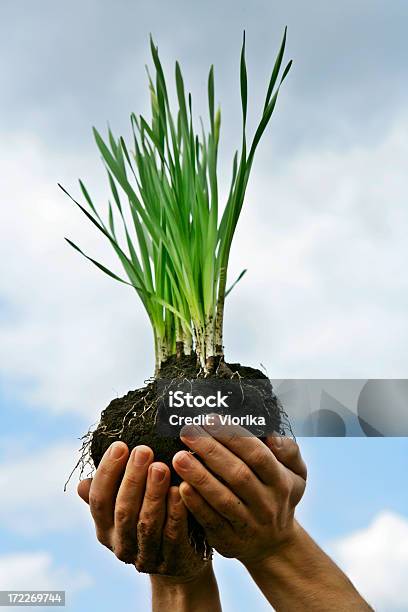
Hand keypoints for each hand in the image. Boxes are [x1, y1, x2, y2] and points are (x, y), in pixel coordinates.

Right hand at [77, 441, 206, 579]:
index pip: (99, 500)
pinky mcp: (173, 561)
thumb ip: (109, 494)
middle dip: (133, 478)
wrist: (181, 559)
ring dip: (153, 493)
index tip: (120, 445)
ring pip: (146, 523)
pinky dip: (175, 512)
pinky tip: (179, 490)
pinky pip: (172, 536)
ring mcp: (146, 557)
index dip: (107, 473)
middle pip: (123, 511)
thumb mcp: (126, 508)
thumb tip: (81, 485)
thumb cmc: (149, 519)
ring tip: (161, 467)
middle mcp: (121, 546)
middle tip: (144, 450)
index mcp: (105, 529)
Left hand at [172, 418, 306, 565]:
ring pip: (222, 499)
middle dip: (210, 451)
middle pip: (238, 475)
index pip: (258, 456)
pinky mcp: (229, 540)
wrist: (274, 545)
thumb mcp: (296, 473)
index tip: (210, 420)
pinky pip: (211, 520)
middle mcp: (266, 503)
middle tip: (188, 432)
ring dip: (199, 476)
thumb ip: (288, 450)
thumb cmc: (279, 495)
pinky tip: (181, 487)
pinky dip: (196, 504)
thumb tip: (271, 434)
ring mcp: (248, 524)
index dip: (233, 437)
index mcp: (281, 482)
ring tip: (178, 457)